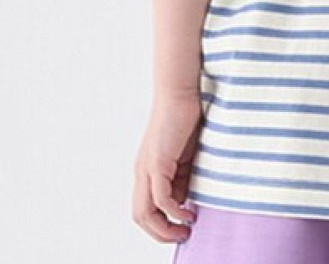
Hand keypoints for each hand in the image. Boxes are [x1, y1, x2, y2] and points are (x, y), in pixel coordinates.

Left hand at [131, 92, 202, 242]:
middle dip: (160, 233)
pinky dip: (173, 210)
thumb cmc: (185, 117)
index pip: (146, 208)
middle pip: (140, 216)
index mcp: (147, 170)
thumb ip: (184, 175)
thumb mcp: (186, 154)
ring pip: (145, 212)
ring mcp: (147, 167)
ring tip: (184, 230)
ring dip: (164, 228)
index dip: (160, 224)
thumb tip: (187, 199)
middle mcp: (142, 171)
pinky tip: (188, 212)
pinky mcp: (157, 162)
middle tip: (181, 237)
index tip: (181, 229)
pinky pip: (160, 197)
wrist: (180, 91)